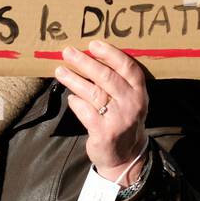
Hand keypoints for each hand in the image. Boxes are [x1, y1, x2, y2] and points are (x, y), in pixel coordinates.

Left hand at [54, 41, 148, 184]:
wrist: (126, 156)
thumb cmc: (123, 121)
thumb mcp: (129, 101)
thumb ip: (117, 82)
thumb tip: (90, 57)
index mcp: (139, 92)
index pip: (127, 68)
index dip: (110, 54)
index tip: (93, 44)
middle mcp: (132, 104)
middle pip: (106, 77)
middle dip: (84, 62)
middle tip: (67, 52)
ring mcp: (119, 119)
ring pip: (93, 93)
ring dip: (74, 79)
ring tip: (60, 71)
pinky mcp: (104, 132)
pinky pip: (86, 111)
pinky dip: (76, 103)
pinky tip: (71, 98)